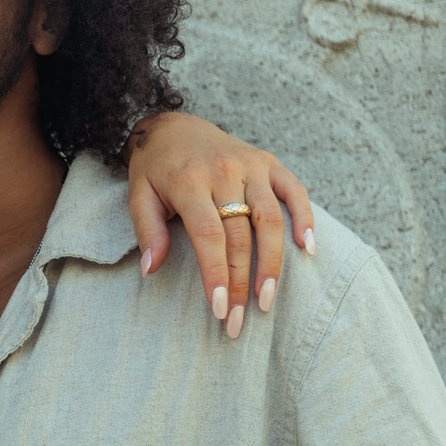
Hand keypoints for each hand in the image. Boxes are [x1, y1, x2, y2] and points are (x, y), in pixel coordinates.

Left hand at [125, 112, 315, 338]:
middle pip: (241, 235)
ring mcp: (251, 165)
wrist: (173, 125)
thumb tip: (151, 270)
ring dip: (274, 263)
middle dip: (241, 283)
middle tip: (239, 320)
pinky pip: (294, 191)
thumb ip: (148, 232)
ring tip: (268, 299)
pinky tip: (307, 250)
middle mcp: (224, 171)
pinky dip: (305, 219)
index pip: (209, 235)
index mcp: (190, 182)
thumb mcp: (138, 196)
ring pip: (271, 219)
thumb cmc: (155, 169)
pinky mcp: (269, 162)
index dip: (217, 274)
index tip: (219, 308)